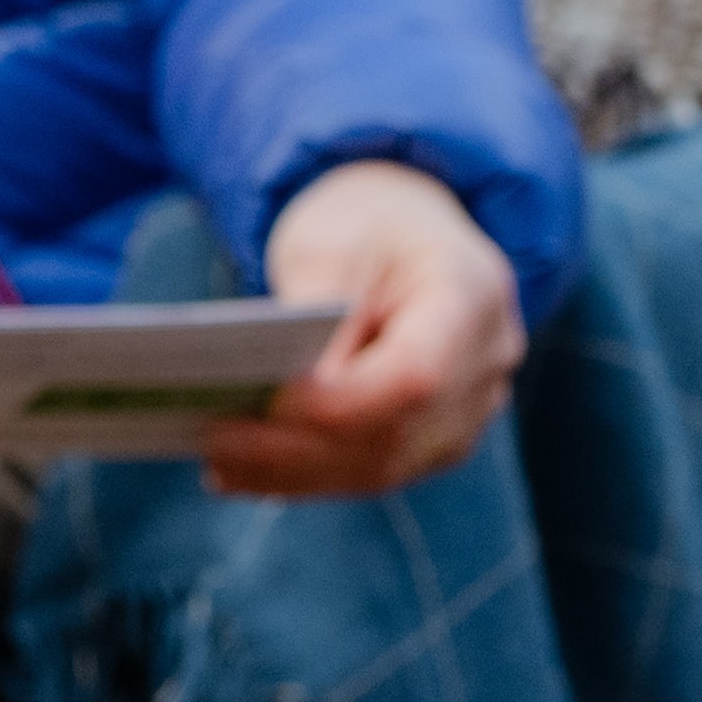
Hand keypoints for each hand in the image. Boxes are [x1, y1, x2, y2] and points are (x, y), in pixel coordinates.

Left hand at [203, 161, 520, 502]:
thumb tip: (278, 398)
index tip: (269, 404)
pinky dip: (306, 475)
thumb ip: (313, 314)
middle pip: (394, 432)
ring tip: (219, 462)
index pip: (415, 374)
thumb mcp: (330, 243)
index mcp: (472, 293)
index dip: (343, 402)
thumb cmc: (365, 226)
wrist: (406, 233)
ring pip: (381, 466)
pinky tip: (243, 472)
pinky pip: (372, 471)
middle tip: (215, 441)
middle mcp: (486, 363)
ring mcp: (470, 410)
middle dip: (299, 446)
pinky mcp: (436, 440)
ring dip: (293, 472)